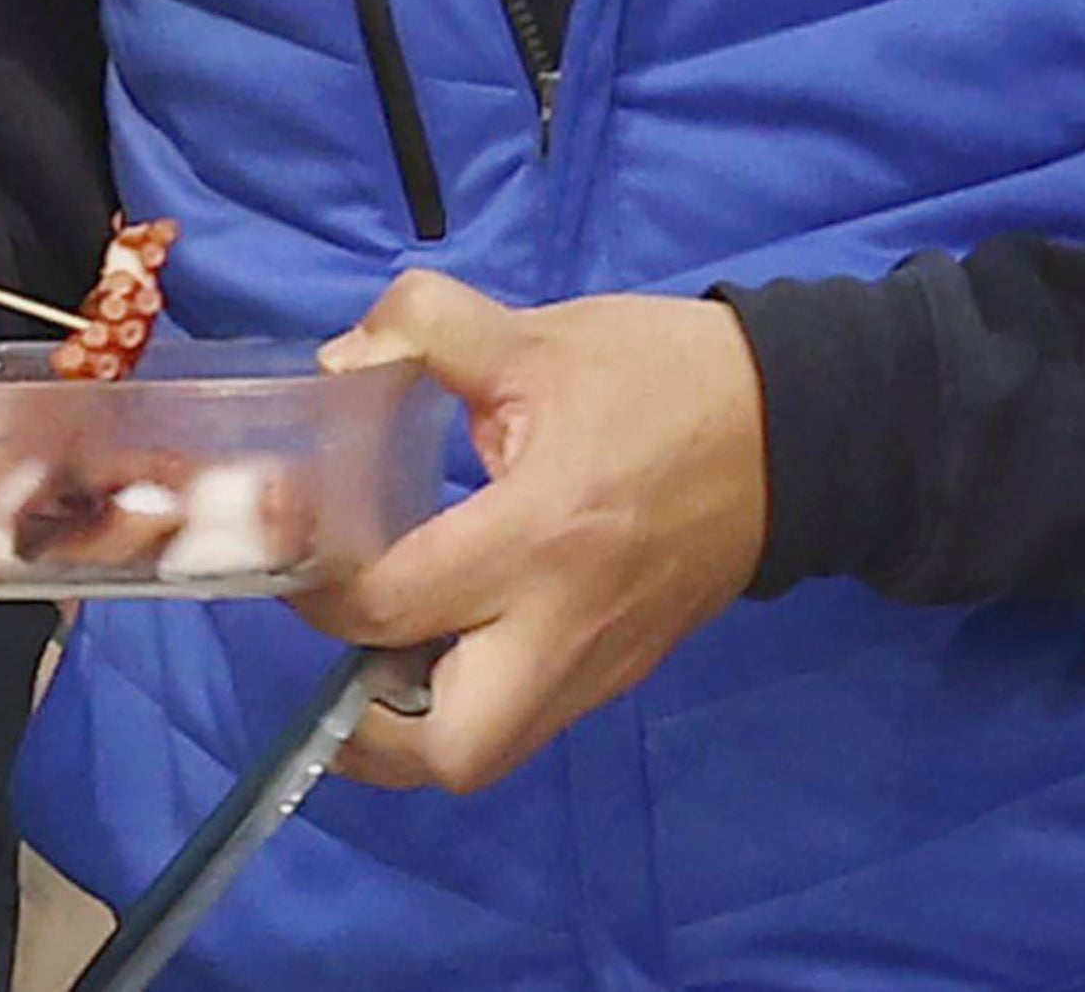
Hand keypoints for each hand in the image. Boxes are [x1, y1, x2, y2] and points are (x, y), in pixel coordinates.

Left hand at [302, 277, 766, 794]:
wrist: (797, 429)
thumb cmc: (664, 380)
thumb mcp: (534, 334)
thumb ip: (421, 329)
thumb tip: (339, 361)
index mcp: (537, 539)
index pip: (392, 608)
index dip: (315, 589)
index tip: (288, 544)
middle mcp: (566, 628)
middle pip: (452, 751)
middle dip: (371, 728)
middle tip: (337, 650)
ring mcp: (600, 663)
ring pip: (492, 755)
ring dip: (417, 728)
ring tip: (378, 653)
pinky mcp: (623, 670)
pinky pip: (530, 720)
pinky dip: (470, 704)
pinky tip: (442, 639)